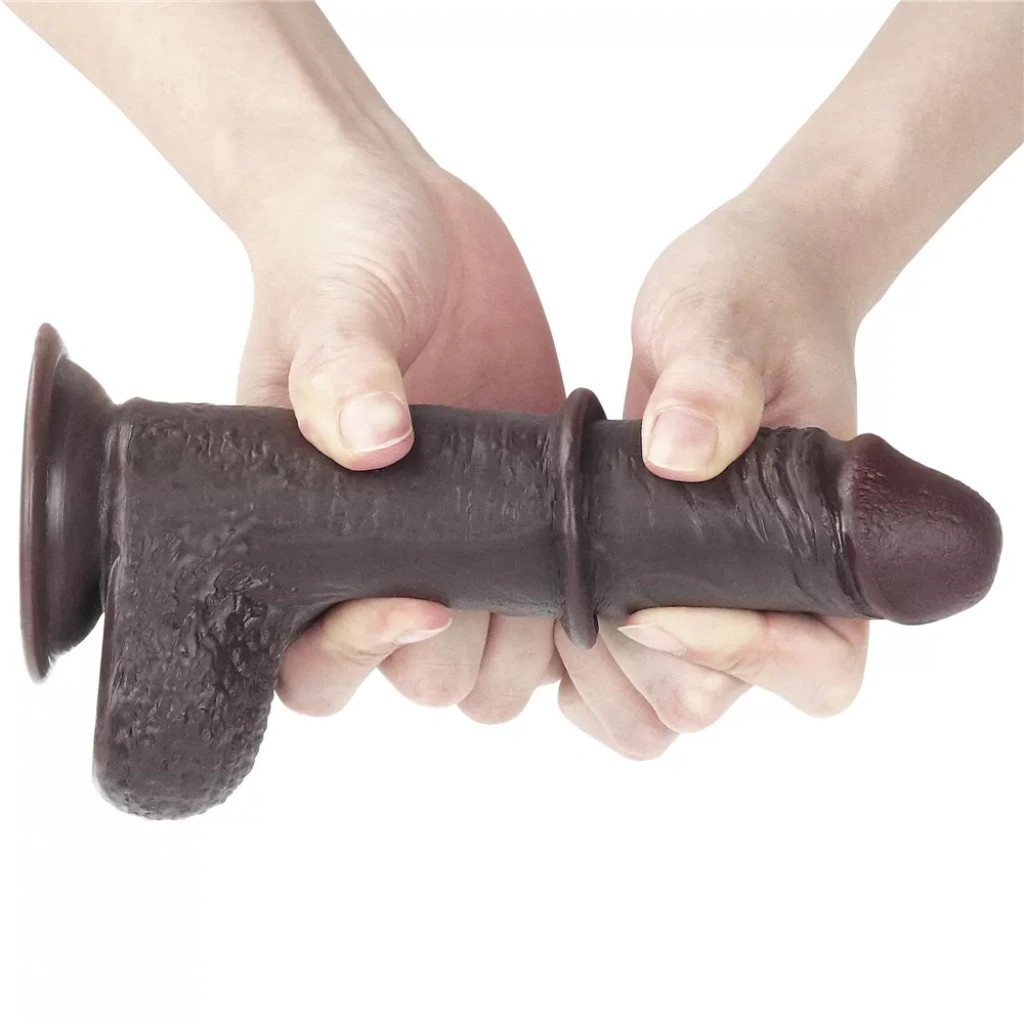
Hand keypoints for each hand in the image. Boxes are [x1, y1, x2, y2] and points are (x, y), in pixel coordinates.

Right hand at [237, 141, 563, 721]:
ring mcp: (461, 545)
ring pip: (492, 670)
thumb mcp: (330, 306)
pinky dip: (588, 621)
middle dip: (469, 658)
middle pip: (422, 681)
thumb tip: (370, 444)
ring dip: (533, 651)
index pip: (309, 658)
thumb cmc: (337, 255)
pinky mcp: (525, 519)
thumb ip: (338, 369)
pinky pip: (553, 614)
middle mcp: (383, 556)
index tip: (426, 596)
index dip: (360, 652)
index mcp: (307, 534)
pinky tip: (614, 571)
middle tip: (518, 588)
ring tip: (572, 583)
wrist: (411, 217)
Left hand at [556, 196, 868, 756]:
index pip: (817, 664)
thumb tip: (680, 453)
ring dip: (598, 676)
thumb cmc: (751, 298)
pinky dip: (572, 671)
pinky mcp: (649, 595)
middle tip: (590, 587)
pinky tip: (542, 604)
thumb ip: (716, 379)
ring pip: (660, 710)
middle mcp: (774, 594)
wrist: (729, 300)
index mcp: (828, 548)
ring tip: (559, 593)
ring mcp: (708, 602)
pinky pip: (614, 686)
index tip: (651, 599)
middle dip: (640, 665)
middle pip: (715, 702)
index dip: (740, 652)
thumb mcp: (727, 319)